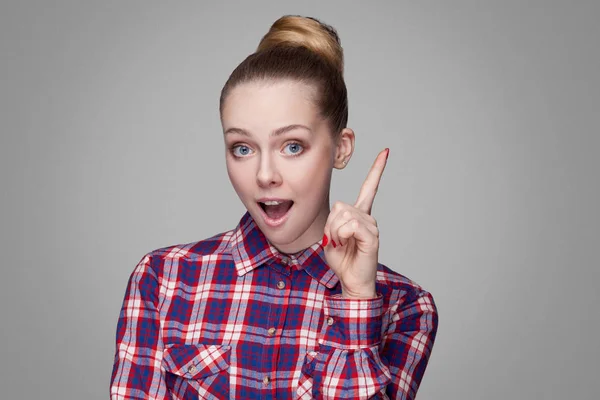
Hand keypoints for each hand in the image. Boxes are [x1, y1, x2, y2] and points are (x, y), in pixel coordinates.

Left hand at [322, 148, 388, 298]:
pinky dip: (342, 235)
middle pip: (340, 206)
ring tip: (342, 245)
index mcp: (359, 215)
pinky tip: (347, 244)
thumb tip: (342, 211)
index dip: (376, 170)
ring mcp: (371, 226)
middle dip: (331, 224)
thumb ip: (333, 220)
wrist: (351, 281)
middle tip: (336, 240)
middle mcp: (368, 218)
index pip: (369, 188)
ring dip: (336, 232)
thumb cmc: (342, 260)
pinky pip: (351, 225)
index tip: (385, 152)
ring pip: (343, 216)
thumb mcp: (330, 236)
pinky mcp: (372, 236)